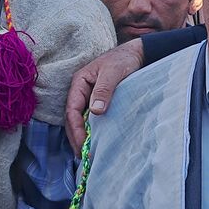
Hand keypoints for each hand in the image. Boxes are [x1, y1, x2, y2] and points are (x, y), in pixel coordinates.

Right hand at [65, 39, 145, 153]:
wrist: (137, 53)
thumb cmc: (123, 60)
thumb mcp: (113, 73)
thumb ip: (104, 90)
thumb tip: (95, 112)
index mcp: (79, 82)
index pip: (72, 110)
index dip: (75, 129)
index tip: (82, 144)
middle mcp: (81, 90)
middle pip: (73, 118)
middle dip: (76, 136)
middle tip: (83, 155)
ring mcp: (89, 96)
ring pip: (80, 119)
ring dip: (82, 135)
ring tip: (87, 152)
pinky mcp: (99, 100)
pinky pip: (91, 117)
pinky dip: (91, 130)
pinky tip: (96, 140)